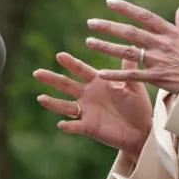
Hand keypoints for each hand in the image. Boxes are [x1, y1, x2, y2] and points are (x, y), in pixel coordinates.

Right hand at [33, 51, 152, 153]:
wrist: (142, 131)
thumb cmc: (138, 107)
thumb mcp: (134, 87)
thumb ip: (128, 70)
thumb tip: (131, 47)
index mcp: (98, 83)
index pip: (81, 71)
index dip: (71, 63)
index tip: (59, 55)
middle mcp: (89, 95)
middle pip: (67, 85)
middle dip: (52, 79)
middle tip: (37, 72)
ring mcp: (87, 111)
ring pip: (65, 106)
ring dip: (53, 102)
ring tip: (41, 98)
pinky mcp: (89, 127)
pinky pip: (76, 126)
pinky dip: (69, 126)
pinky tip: (62, 124)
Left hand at [85, 0, 178, 94]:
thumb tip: (178, 11)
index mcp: (170, 32)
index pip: (144, 15)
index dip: (126, 8)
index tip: (109, 2)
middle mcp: (161, 43)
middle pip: (130, 32)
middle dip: (109, 26)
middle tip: (91, 22)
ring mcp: (158, 60)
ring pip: (127, 52)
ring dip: (106, 47)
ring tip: (89, 42)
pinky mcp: (157, 77)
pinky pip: (133, 75)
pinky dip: (116, 74)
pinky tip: (101, 73)